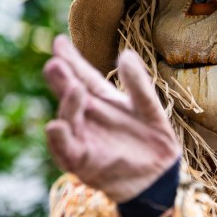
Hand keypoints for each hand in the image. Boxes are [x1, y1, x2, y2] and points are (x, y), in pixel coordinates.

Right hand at [44, 35, 179, 202]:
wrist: (161, 175)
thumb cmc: (152, 141)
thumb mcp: (149, 108)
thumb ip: (138, 84)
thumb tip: (125, 54)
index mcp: (102, 101)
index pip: (84, 76)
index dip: (72, 60)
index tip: (60, 41)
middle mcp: (87, 117)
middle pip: (71, 94)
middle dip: (62, 79)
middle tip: (56, 62)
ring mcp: (82, 138)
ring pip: (68, 119)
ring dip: (67, 104)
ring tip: (74, 88)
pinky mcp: (83, 161)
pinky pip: (66, 150)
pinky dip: (59, 139)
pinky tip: (56, 125)